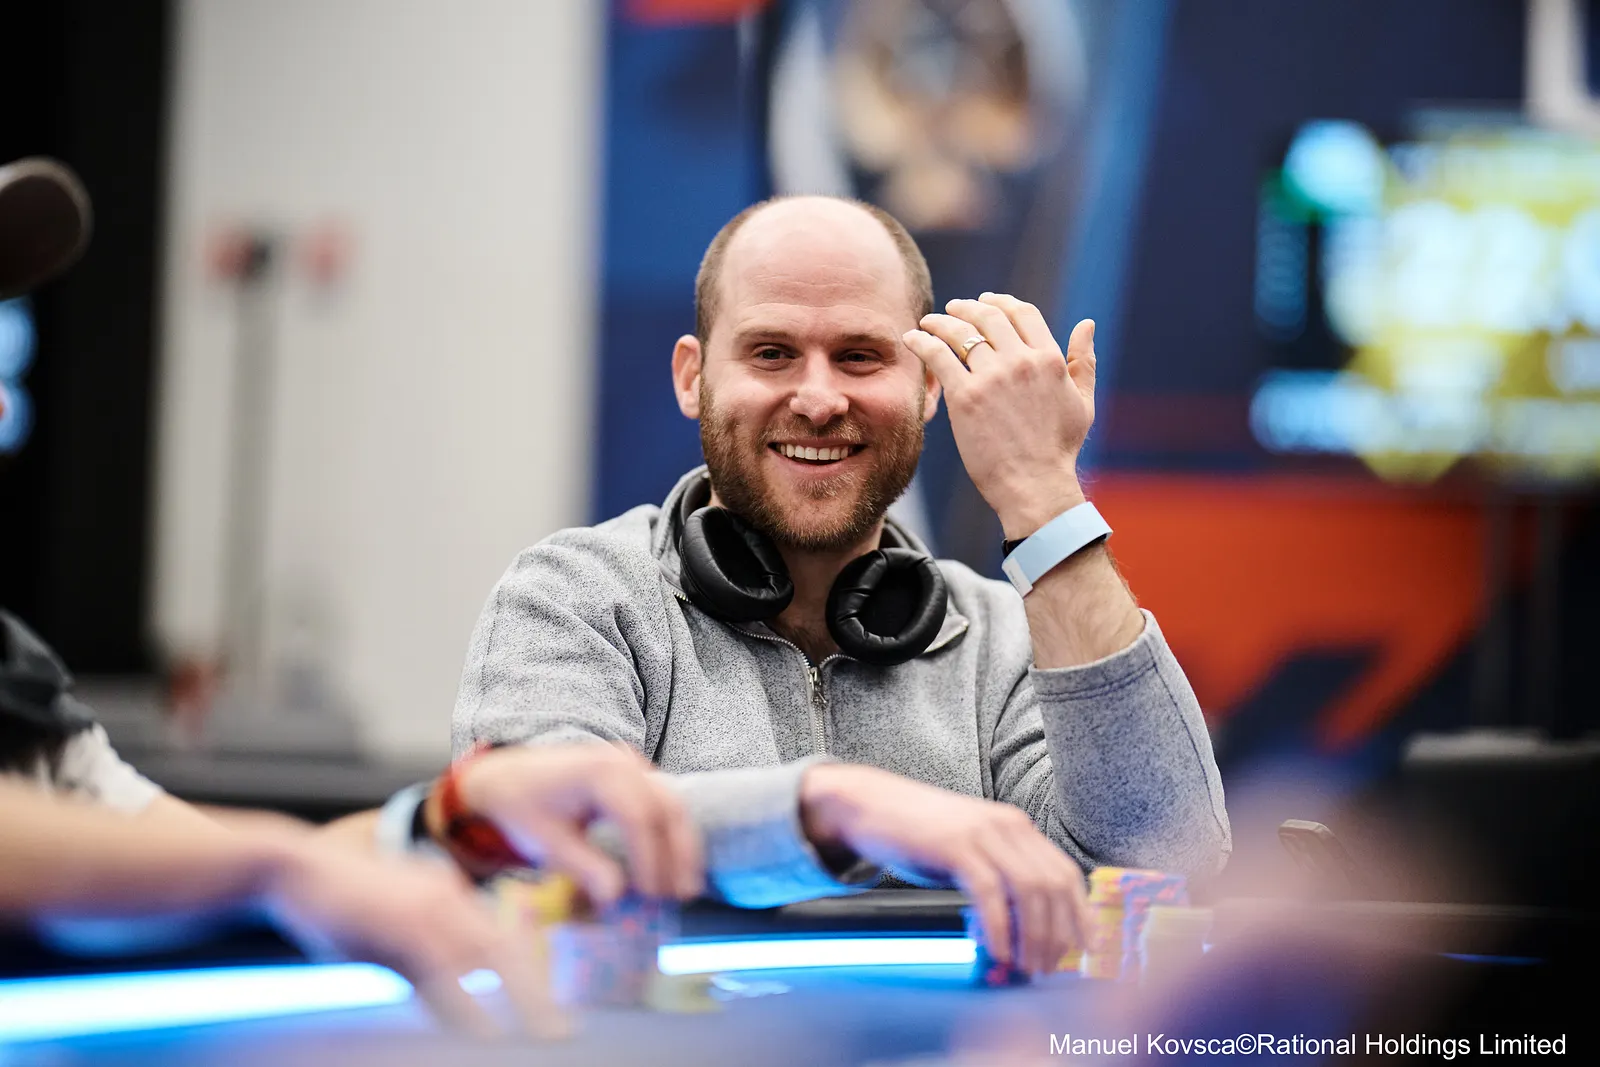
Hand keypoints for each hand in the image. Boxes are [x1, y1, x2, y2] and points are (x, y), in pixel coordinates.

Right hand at [265, 837, 556, 1038]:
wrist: (292, 867)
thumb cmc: (334, 903)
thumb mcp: (386, 937)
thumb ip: (418, 965)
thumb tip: (446, 1002)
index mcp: (448, 893)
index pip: (498, 938)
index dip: (527, 973)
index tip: (547, 1008)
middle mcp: (449, 895)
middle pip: (505, 950)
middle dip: (536, 994)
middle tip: (561, 1032)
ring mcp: (430, 907)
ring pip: (488, 960)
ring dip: (519, 1000)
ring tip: (543, 1034)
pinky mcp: (405, 923)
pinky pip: (448, 971)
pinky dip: (469, 1004)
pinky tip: (487, 1030)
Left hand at [451, 743, 703, 905]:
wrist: (508, 778)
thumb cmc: (523, 808)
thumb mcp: (547, 843)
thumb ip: (584, 869)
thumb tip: (616, 898)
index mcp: (598, 773)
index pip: (638, 818)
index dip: (650, 859)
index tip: (651, 894)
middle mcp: (622, 762)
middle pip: (667, 806)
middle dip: (679, 852)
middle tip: (683, 894)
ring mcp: (631, 765)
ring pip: (672, 803)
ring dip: (682, 844)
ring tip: (684, 886)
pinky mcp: (634, 775)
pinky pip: (663, 802)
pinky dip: (671, 833)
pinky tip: (673, 865)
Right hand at [799, 763, 1089, 973]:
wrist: (871, 804)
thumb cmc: (919, 835)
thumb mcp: (969, 851)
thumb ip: (997, 880)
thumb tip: (1021, 933)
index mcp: (1017, 827)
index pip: (1067, 874)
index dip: (1080, 916)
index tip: (1083, 952)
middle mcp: (1009, 825)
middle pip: (1054, 886)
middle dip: (1058, 935)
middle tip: (1047, 970)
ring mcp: (983, 833)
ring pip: (1029, 890)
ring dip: (1032, 936)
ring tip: (1025, 967)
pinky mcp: (956, 845)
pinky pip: (990, 893)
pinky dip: (1000, 927)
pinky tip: (998, 952)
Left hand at [903, 295, 1095, 539]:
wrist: (1036, 486)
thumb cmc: (1059, 450)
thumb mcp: (1082, 402)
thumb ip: (1084, 361)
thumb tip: (1087, 323)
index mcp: (1050, 359)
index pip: (1022, 313)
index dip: (1001, 302)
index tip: (985, 301)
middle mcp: (1021, 362)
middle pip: (988, 316)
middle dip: (967, 307)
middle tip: (953, 308)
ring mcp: (993, 378)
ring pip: (961, 333)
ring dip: (941, 321)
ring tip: (929, 321)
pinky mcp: (966, 397)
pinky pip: (938, 356)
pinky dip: (923, 342)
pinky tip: (912, 339)